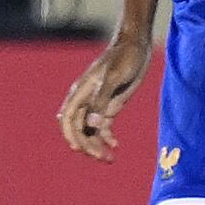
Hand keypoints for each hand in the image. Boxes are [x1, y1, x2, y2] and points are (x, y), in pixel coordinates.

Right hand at [57, 35, 153, 160]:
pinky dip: (106, 138)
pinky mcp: (109, 106)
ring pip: (89, 131)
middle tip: (103, 158)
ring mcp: (97, 104)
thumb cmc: (124, 57)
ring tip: (109, 159)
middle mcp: (86, 100)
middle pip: (78, 129)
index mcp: (82, 92)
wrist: (136, 45)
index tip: (81, 149)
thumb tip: (92, 123)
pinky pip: (102, 127)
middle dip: (87, 145)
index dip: (71, 136)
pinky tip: (115, 146)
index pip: (69, 119)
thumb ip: (102, 99)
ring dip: (96, 145)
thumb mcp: (115, 77)